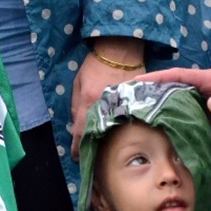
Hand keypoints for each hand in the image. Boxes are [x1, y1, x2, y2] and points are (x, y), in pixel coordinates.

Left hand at [71, 44, 144, 159]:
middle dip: (94, 148)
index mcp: (88, 100)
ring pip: (115, 130)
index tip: (77, 157)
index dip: (78, 147)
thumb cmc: (94, 65)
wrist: (120, 50)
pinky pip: (127, 121)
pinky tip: (121, 137)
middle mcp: (105, 105)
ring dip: (110, 141)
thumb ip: (76, 105)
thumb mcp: (78, 83)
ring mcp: (122, 105)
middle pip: (99, 135)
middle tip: (91, 160)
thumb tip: (76, 126)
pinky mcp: (134, 103)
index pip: (81, 131)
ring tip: (106, 153)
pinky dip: (123, 129)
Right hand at [138, 67, 210, 132]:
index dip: (155, 79)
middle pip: (172, 89)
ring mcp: (207, 103)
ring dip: (162, 109)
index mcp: (209, 79)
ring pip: (178, 104)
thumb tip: (210, 106)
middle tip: (128, 102)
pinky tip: (166, 132)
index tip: (134, 83)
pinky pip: (190, 118)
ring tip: (139, 118)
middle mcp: (204, 89)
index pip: (176, 76)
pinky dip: (177, 123)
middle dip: (151, 93)